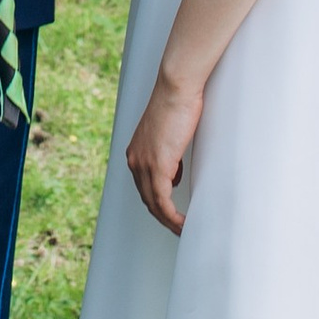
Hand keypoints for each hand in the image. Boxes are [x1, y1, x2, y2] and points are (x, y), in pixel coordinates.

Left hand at [125, 68, 202, 233]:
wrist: (176, 88)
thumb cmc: (177, 104)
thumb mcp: (170, 135)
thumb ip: (168, 155)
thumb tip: (174, 176)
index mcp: (135, 153)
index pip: (143, 188)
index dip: (157, 204)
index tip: (172, 214)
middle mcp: (135, 160)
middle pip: (146, 200)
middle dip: (163, 218)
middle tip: (179, 229)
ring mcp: (144, 164)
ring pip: (154, 204)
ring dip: (169, 221)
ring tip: (183, 231)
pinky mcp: (158, 165)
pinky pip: (163, 201)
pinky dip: (172, 216)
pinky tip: (183, 223)